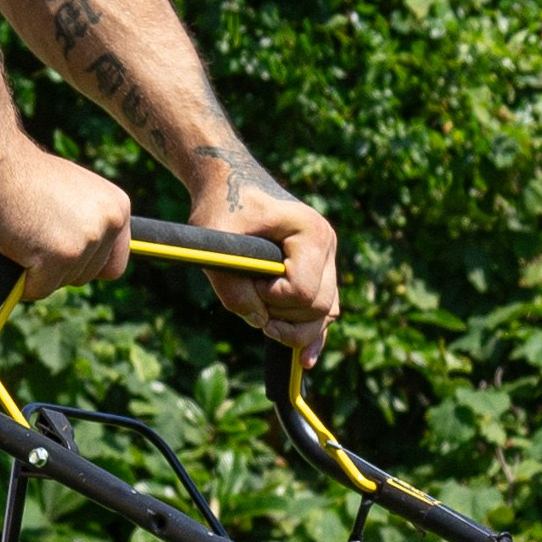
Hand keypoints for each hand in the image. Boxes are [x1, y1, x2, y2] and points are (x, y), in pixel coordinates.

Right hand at [0, 142, 132, 304]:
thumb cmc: (27, 178)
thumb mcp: (75, 195)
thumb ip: (88, 223)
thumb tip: (88, 256)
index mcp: (117, 209)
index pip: (114, 264)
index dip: (87, 266)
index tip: (68, 259)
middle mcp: (109, 224)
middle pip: (87, 276)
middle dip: (60, 267)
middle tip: (36, 239)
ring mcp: (86, 241)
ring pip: (62, 282)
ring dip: (40, 271)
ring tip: (25, 238)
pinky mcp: (60, 257)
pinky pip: (40, 289)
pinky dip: (24, 281)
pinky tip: (15, 253)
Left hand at [183, 157, 338, 354]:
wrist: (228, 182)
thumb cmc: (221, 206)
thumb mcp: (214, 244)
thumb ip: (232, 288)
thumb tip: (259, 322)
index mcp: (311, 233)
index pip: (302, 293)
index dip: (271, 300)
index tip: (248, 283)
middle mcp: (328, 246)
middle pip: (319, 309)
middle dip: (283, 317)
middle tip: (251, 300)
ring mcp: (327, 259)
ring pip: (325, 314)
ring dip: (295, 328)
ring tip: (265, 326)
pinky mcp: (319, 271)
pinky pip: (324, 310)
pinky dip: (312, 333)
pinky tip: (304, 360)